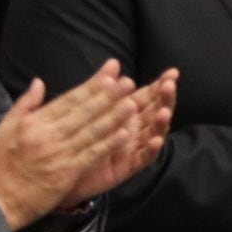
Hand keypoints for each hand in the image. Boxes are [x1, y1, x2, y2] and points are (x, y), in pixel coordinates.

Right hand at [0, 60, 137, 230]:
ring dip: (113, 117)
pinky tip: (124, 135)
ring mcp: (59, 154)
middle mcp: (48, 136)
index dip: (91, 87)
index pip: (68, 100)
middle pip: (83, 112)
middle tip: (127, 82)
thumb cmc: (1, 165)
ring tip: (132, 104)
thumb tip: (39, 82)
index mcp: (34, 123)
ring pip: (91, 132)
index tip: (109, 75)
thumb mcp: (5, 129)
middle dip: (108, 96)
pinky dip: (108, 144)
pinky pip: (92, 155)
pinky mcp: (67, 173)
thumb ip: (25, 104)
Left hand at [65, 68, 179, 202]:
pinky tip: (155, 141)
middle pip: (155, 112)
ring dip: (161, 123)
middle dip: (165, 99)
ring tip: (164, 113)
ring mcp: (132, 148)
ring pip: (153, 133)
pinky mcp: (127, 167)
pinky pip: (143, 158)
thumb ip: (102, 85)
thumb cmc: (74, 137)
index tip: (172, 73)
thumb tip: (113, 62)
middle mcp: (133, 129)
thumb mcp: (88, 108)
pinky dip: (151, 150)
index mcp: (125, 113)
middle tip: (169, 86)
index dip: (160, 85)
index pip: (148, 96)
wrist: (59, 169)